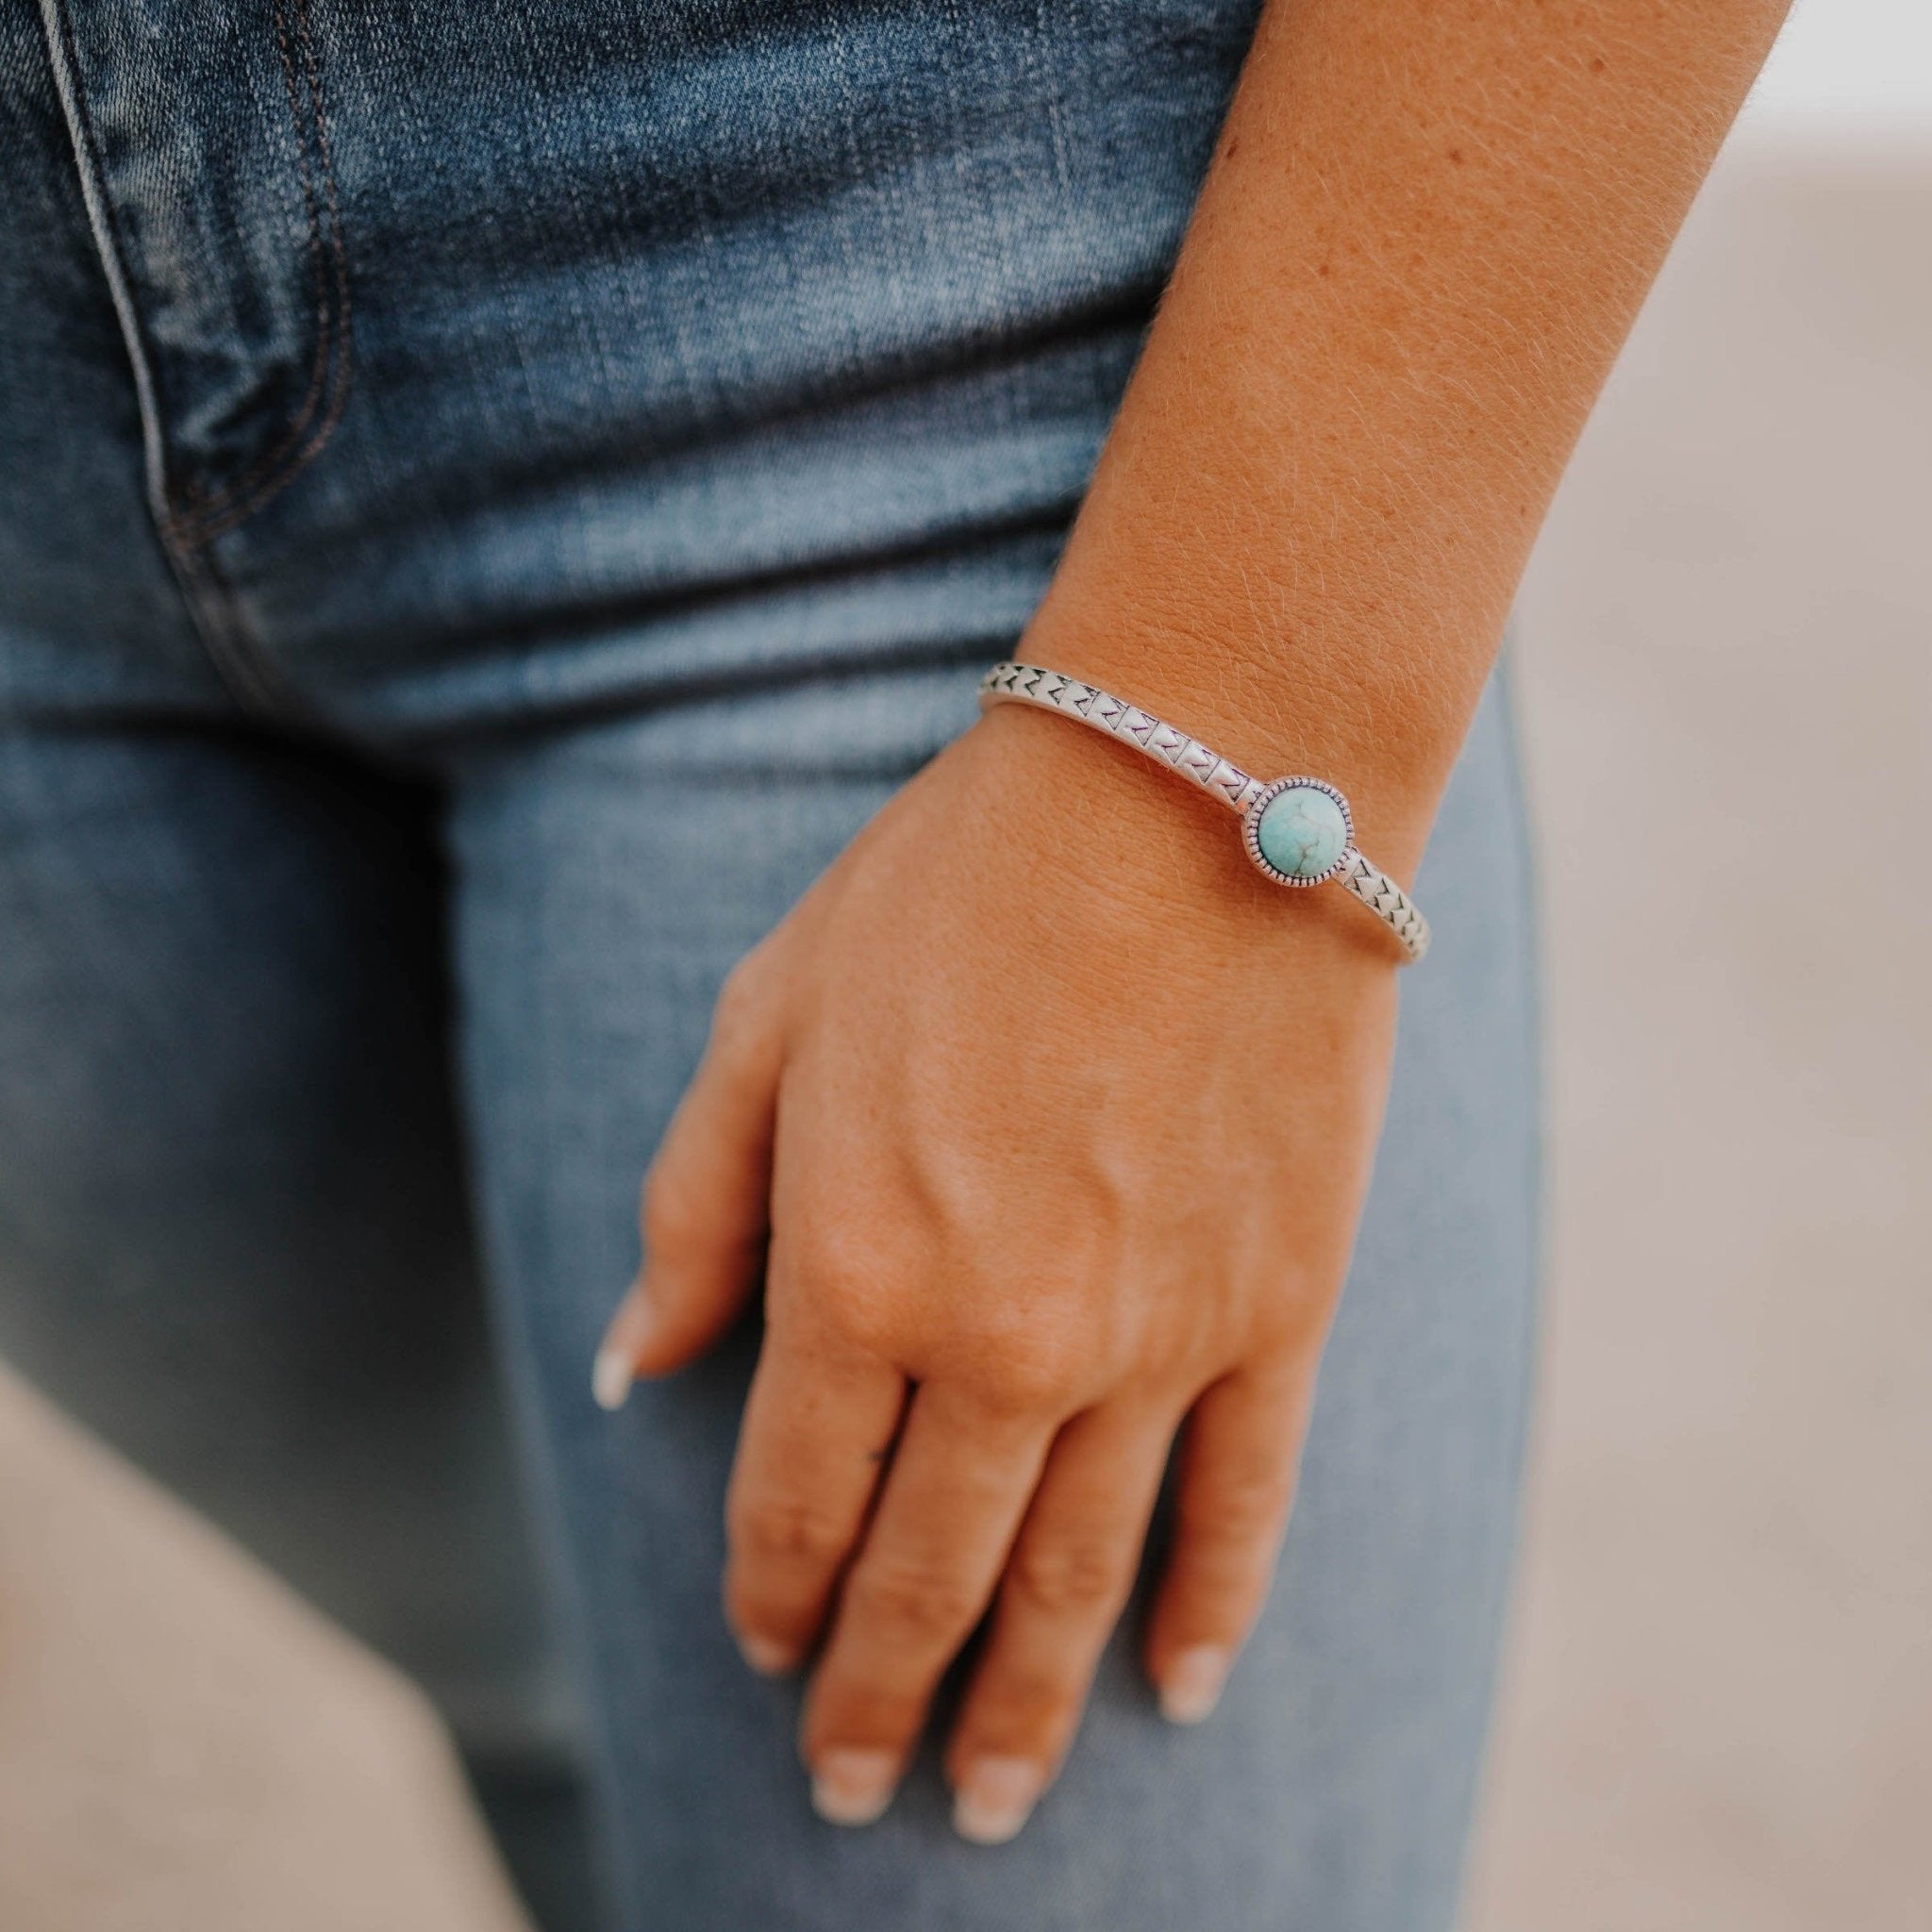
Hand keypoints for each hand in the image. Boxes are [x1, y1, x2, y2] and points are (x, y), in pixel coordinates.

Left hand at [594, 696, 1402, 1842]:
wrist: (1192, 791)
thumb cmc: (953, 887)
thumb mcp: (768, 1018)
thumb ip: (694, 1210)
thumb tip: (640, 1372)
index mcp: (859, 1273)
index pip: (798, 1498)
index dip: (774, 1594)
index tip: (766, 1654)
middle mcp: (1007, 1342)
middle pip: (930, 1573)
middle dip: (877, 1696)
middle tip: (853, 1790)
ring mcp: (1157, 1340)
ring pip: (1077, 1574)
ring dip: (1021, 1703)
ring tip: (985, 1804)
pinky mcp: (1279, 1307)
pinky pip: (1244, 1503)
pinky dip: (1208, 1609)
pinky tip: (1179, 1691)